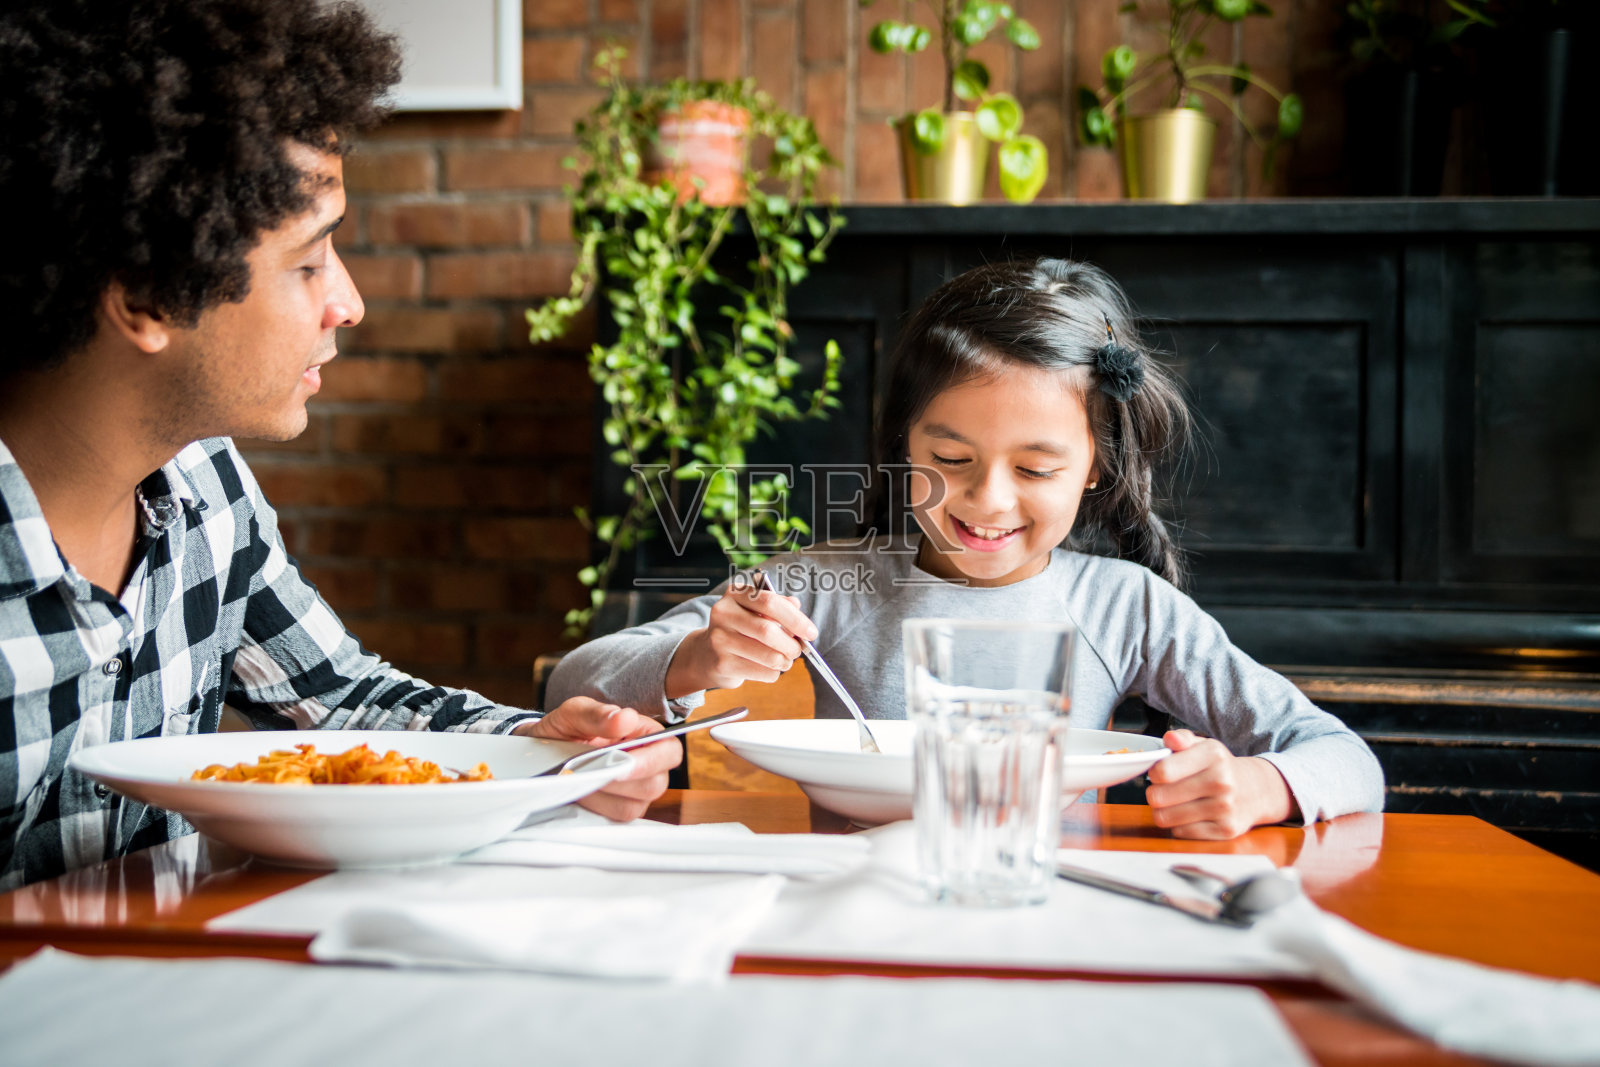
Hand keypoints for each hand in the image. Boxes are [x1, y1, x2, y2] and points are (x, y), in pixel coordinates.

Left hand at [514, 697, 679, 820]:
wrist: (542, 751)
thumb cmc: (566, 728)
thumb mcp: (574, 713)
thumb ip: (598, 714)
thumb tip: (626, 718)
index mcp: (646, 735)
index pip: (669, 751)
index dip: (651, 760)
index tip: (622, 761)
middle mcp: (646, 766)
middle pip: (655, 784)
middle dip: (620, 781)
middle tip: (590, 770)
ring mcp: (634, 792)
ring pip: (634, 806)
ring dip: (603, 794)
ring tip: (580, 777)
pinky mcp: (618, 809)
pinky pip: (615, 818)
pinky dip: (595, 806)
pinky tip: (581, 791)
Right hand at [664, 585, 817, 697]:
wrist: (706, 654)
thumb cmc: (740, 629)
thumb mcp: (756, 611)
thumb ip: (778, 605)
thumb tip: (796, 606)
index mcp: (735, 594)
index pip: (770, 602)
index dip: (795, 619)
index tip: (811, 633)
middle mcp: (723, 613)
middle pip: (768, 631)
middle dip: (792, 644)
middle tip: (798, 650)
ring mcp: (720, 640)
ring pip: (768, 655)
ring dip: (785, 661)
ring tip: (786, 660)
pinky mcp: (722, 664)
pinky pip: (762, 672)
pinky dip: (773, 673)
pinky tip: (769, 668)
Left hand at [1144, 729, 1297, 838]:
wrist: (1257, 790)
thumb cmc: (1220, 767)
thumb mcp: (1204, 746)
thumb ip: (1182, 738)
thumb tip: (1170, 739)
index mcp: (1213, 755)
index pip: (1163, 771)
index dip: (1154, 773)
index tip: (1160, 773)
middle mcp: (1221, 782)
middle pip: (1158, 798)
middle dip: (1155, 794)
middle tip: (1164, 790)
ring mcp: (1225, 808)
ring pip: (1165, 818)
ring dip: (1164, 811)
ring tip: (1175, 803)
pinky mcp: (1226, 830)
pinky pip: (1181, 833)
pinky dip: (1179, 826)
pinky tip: (1191, 815)